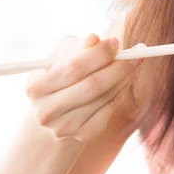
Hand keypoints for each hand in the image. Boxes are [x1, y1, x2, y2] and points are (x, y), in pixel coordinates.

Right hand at [25, 34, 143, 141]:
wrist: (56, 110)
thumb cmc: (61, 72)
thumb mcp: (63, 55)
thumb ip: (78, 46)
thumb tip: (94, 38)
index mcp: (35, 86)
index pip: (73, 68)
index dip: (98, 54)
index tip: (117, 41)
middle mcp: (46, 110)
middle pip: (92, 86)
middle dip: (118, 67)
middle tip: (137, 53)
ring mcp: (64, 126)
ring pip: (105, 97)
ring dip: (124, 77)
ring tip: (135, 62)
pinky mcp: (82, 135)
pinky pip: (109, 109)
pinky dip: (120, 92)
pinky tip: (123, 80)